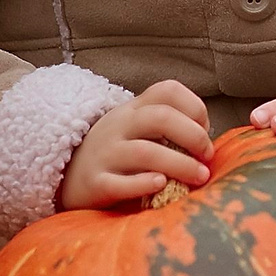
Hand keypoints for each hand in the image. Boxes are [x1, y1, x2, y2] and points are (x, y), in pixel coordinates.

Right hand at [58, 79, 212, 209]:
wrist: (67, 177)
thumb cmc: (116, 153)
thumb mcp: (136, 129)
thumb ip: (167, 127)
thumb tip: (207, 142)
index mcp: (133, 109)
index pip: (167, 90)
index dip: (195, 107)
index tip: (205, 130)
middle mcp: (118, 126)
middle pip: (160, 117)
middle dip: (194, 136)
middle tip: (207, 157)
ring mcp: (105, 154)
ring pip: (145, 152)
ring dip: (180, 164)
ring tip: (199, 177)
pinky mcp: (96, 183)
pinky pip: (121, 183)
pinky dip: (144, 183)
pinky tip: (161, 185)